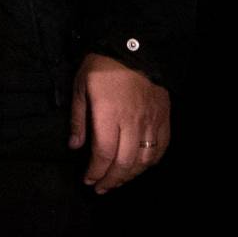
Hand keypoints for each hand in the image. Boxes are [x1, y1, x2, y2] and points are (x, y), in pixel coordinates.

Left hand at [70, 52, 170, 192]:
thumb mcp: (80, 88)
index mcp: (109, 113)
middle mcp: (133, 121)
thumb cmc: (100, 67)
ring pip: (144, 159)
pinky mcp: (163, 118)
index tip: (88, 180)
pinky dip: (150, 162)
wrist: (132, 48)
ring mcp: (151, 120)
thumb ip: (79, 120)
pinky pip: (161, 147)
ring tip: (117, 182)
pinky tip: (139, 168)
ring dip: (130, 176)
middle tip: (100, 188)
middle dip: (111, 179)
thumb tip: (74, 146)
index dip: (96, 171)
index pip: (104, 153)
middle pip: (125, 161)